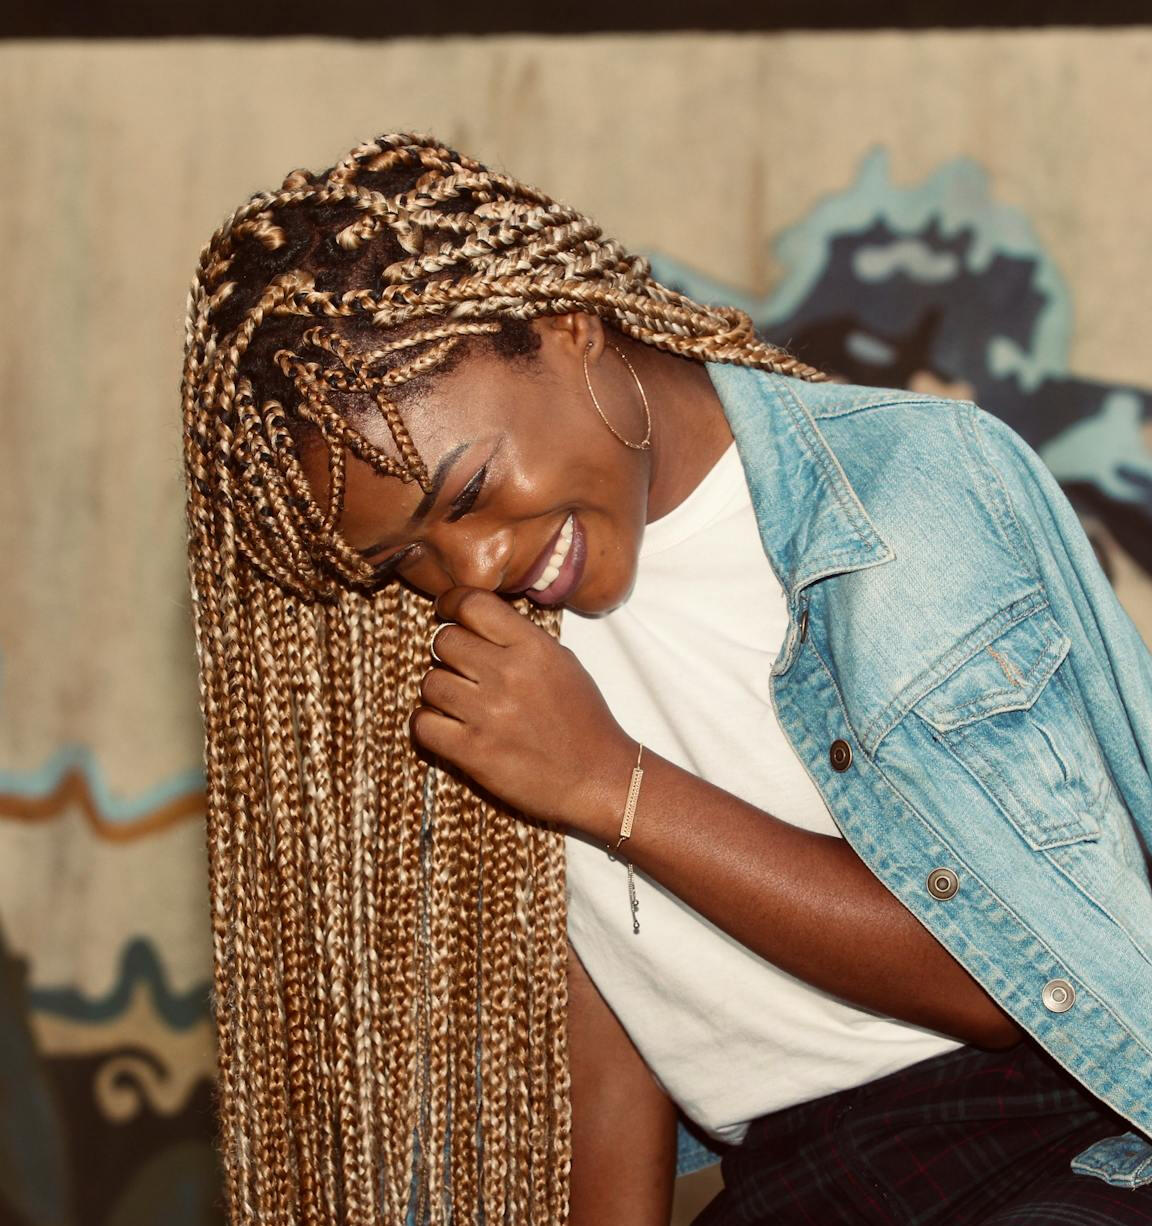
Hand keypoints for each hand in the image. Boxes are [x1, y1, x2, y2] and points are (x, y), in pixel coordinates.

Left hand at [410, 586, 635, 834]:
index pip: (473, 604)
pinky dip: (428, 724)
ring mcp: (488, 714)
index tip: (447, 612)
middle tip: (462, 669)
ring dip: (440, 691)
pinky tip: (445, 726)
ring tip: (461, 703)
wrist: (597, 777)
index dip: (452, 604)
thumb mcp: (563, 663)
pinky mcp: (473, 751)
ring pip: (430, 682)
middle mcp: (508, 674)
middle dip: (448, 653)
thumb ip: (521, 639)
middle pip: (444, 641)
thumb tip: (477, 620)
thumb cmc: (583, 721)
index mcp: (533, 648)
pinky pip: (423, 724)